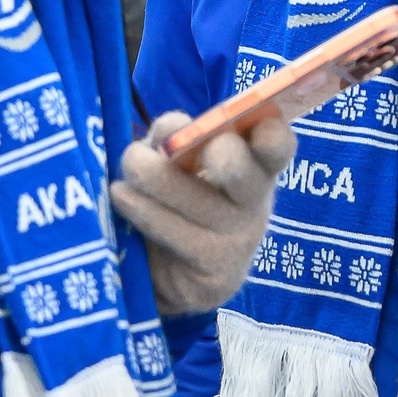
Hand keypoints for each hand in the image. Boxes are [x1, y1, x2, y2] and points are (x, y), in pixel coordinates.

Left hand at [110, 112, 292, 314]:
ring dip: (152, 175)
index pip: (276, 145)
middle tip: (194, 149)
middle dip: (224, 157)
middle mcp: (254, 200)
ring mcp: (237, 239)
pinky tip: (121, 195)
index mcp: (255, 163)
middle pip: (245, 173)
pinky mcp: (214, 271)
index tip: (247, 121)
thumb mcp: (180, 161)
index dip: (270, 133)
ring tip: (131, 162)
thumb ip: (177, 137)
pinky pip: (169, 231)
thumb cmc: (177, 200)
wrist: (172, 275)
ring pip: (192, 198)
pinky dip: (139, 208)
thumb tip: (171, 130)